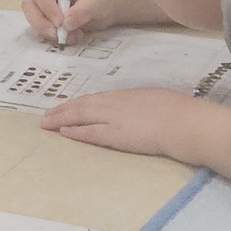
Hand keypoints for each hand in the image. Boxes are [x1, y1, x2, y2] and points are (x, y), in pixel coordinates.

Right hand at [23, 0, 168, 45]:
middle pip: (31, 5)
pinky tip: (74, 37)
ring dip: (49, 32)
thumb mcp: (97, 0)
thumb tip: (66, 24)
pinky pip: (46, 29)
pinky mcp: (52, 18)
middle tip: (57, 35)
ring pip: (35, 19)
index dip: (47, 7)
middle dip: (42, 22)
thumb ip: (82, 10)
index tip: (60, 21)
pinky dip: (56, 36)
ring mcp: (48, 4)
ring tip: (71, 37)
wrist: (116, 4)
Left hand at [41, 88, 195, 155]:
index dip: (80, 103)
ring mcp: (114, 118)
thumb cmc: (181, 112)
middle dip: (63, 109)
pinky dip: (74, 131)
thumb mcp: (161, 101)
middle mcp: (117, 103)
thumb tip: (147, 109)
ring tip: (46, 123)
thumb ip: (147, 105)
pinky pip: (89, 132)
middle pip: (83, 104)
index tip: (68, 105)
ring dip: (62, 119)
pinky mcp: (115, 135)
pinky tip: (62, 132)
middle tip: (46, 114)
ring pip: (81, 116)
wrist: (184, 121)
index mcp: (129, 95)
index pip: (98, 99)